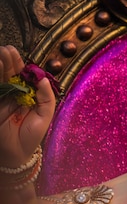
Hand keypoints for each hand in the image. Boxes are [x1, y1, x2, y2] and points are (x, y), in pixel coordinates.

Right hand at [0, 45, 55, 167]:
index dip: (19, 64)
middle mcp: (12, 95)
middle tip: (6, 49)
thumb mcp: (45, 116)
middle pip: (9, 74)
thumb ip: (46, 97)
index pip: (22, 76)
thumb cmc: (31, 137)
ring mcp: (1, 99)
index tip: (17, 53)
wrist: (17, 154)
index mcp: (26, 95)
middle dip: (8, 61)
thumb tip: (43, 79)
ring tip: (1, 53)